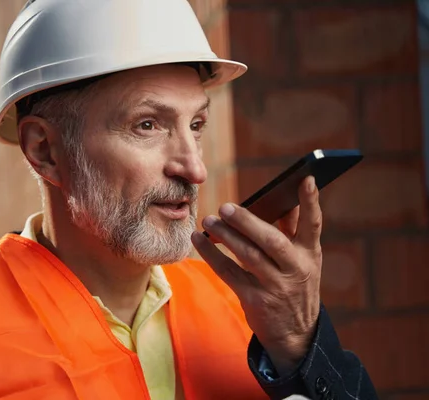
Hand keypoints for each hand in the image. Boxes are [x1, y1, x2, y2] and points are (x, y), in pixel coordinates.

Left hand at [191, 176, 322, 374]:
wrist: (295, 334)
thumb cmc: (295, 285)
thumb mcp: (304, 261)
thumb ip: (294, 231)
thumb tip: (287, 200)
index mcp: (311, 254)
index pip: (313, 224)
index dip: (311, 202)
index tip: (305, 178)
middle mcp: (296, 269)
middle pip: (272, 241)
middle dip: (248, 222)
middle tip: (226, 207)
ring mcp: (276, 286)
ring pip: (248, 256)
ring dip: (225, 237)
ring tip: (208, 221)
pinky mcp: (255, 300)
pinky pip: (229, 273)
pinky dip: (212, 255)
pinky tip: (199, 241)